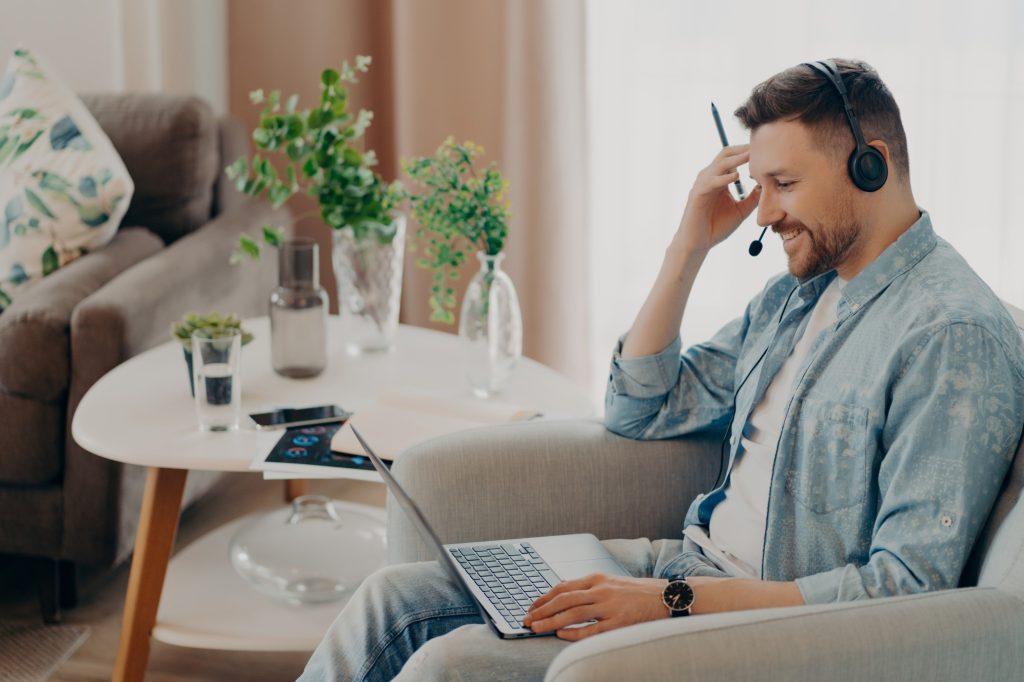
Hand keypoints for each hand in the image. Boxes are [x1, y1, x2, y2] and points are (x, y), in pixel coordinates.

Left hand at [521, 573, 668, 640]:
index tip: (531, 606)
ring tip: (536, 627)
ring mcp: (610, 606)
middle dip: (541, 610)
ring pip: (573, 614)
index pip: (563, 587)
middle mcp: (601, 590)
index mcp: (597, 578)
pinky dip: (573, 632)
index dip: (544, 597)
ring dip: (550, 621)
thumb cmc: (637, 592)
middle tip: (526, 619)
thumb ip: (589, 587)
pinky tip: (560, 634)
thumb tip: (563, 593)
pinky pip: (591, 629)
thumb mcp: (610, 582)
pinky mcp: (619, 622)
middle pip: (563, 599)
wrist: (666, 597)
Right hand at [675, 145, 761, 254]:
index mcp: (720, 179)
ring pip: (719, 165)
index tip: (765, 149)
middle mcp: (710, 178)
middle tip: (760, 146)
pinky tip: (736, 177)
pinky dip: (723, 178)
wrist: (698, 243)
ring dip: (735, 159)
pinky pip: (710, 182)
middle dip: (742, 149)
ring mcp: (702, 185)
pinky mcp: (697, 195)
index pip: (733, 158)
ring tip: (751, 155)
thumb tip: (768, 186)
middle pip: (725, 154)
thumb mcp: (741, 210)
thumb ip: (752, 198)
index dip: (747, 152)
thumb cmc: (716, 227)